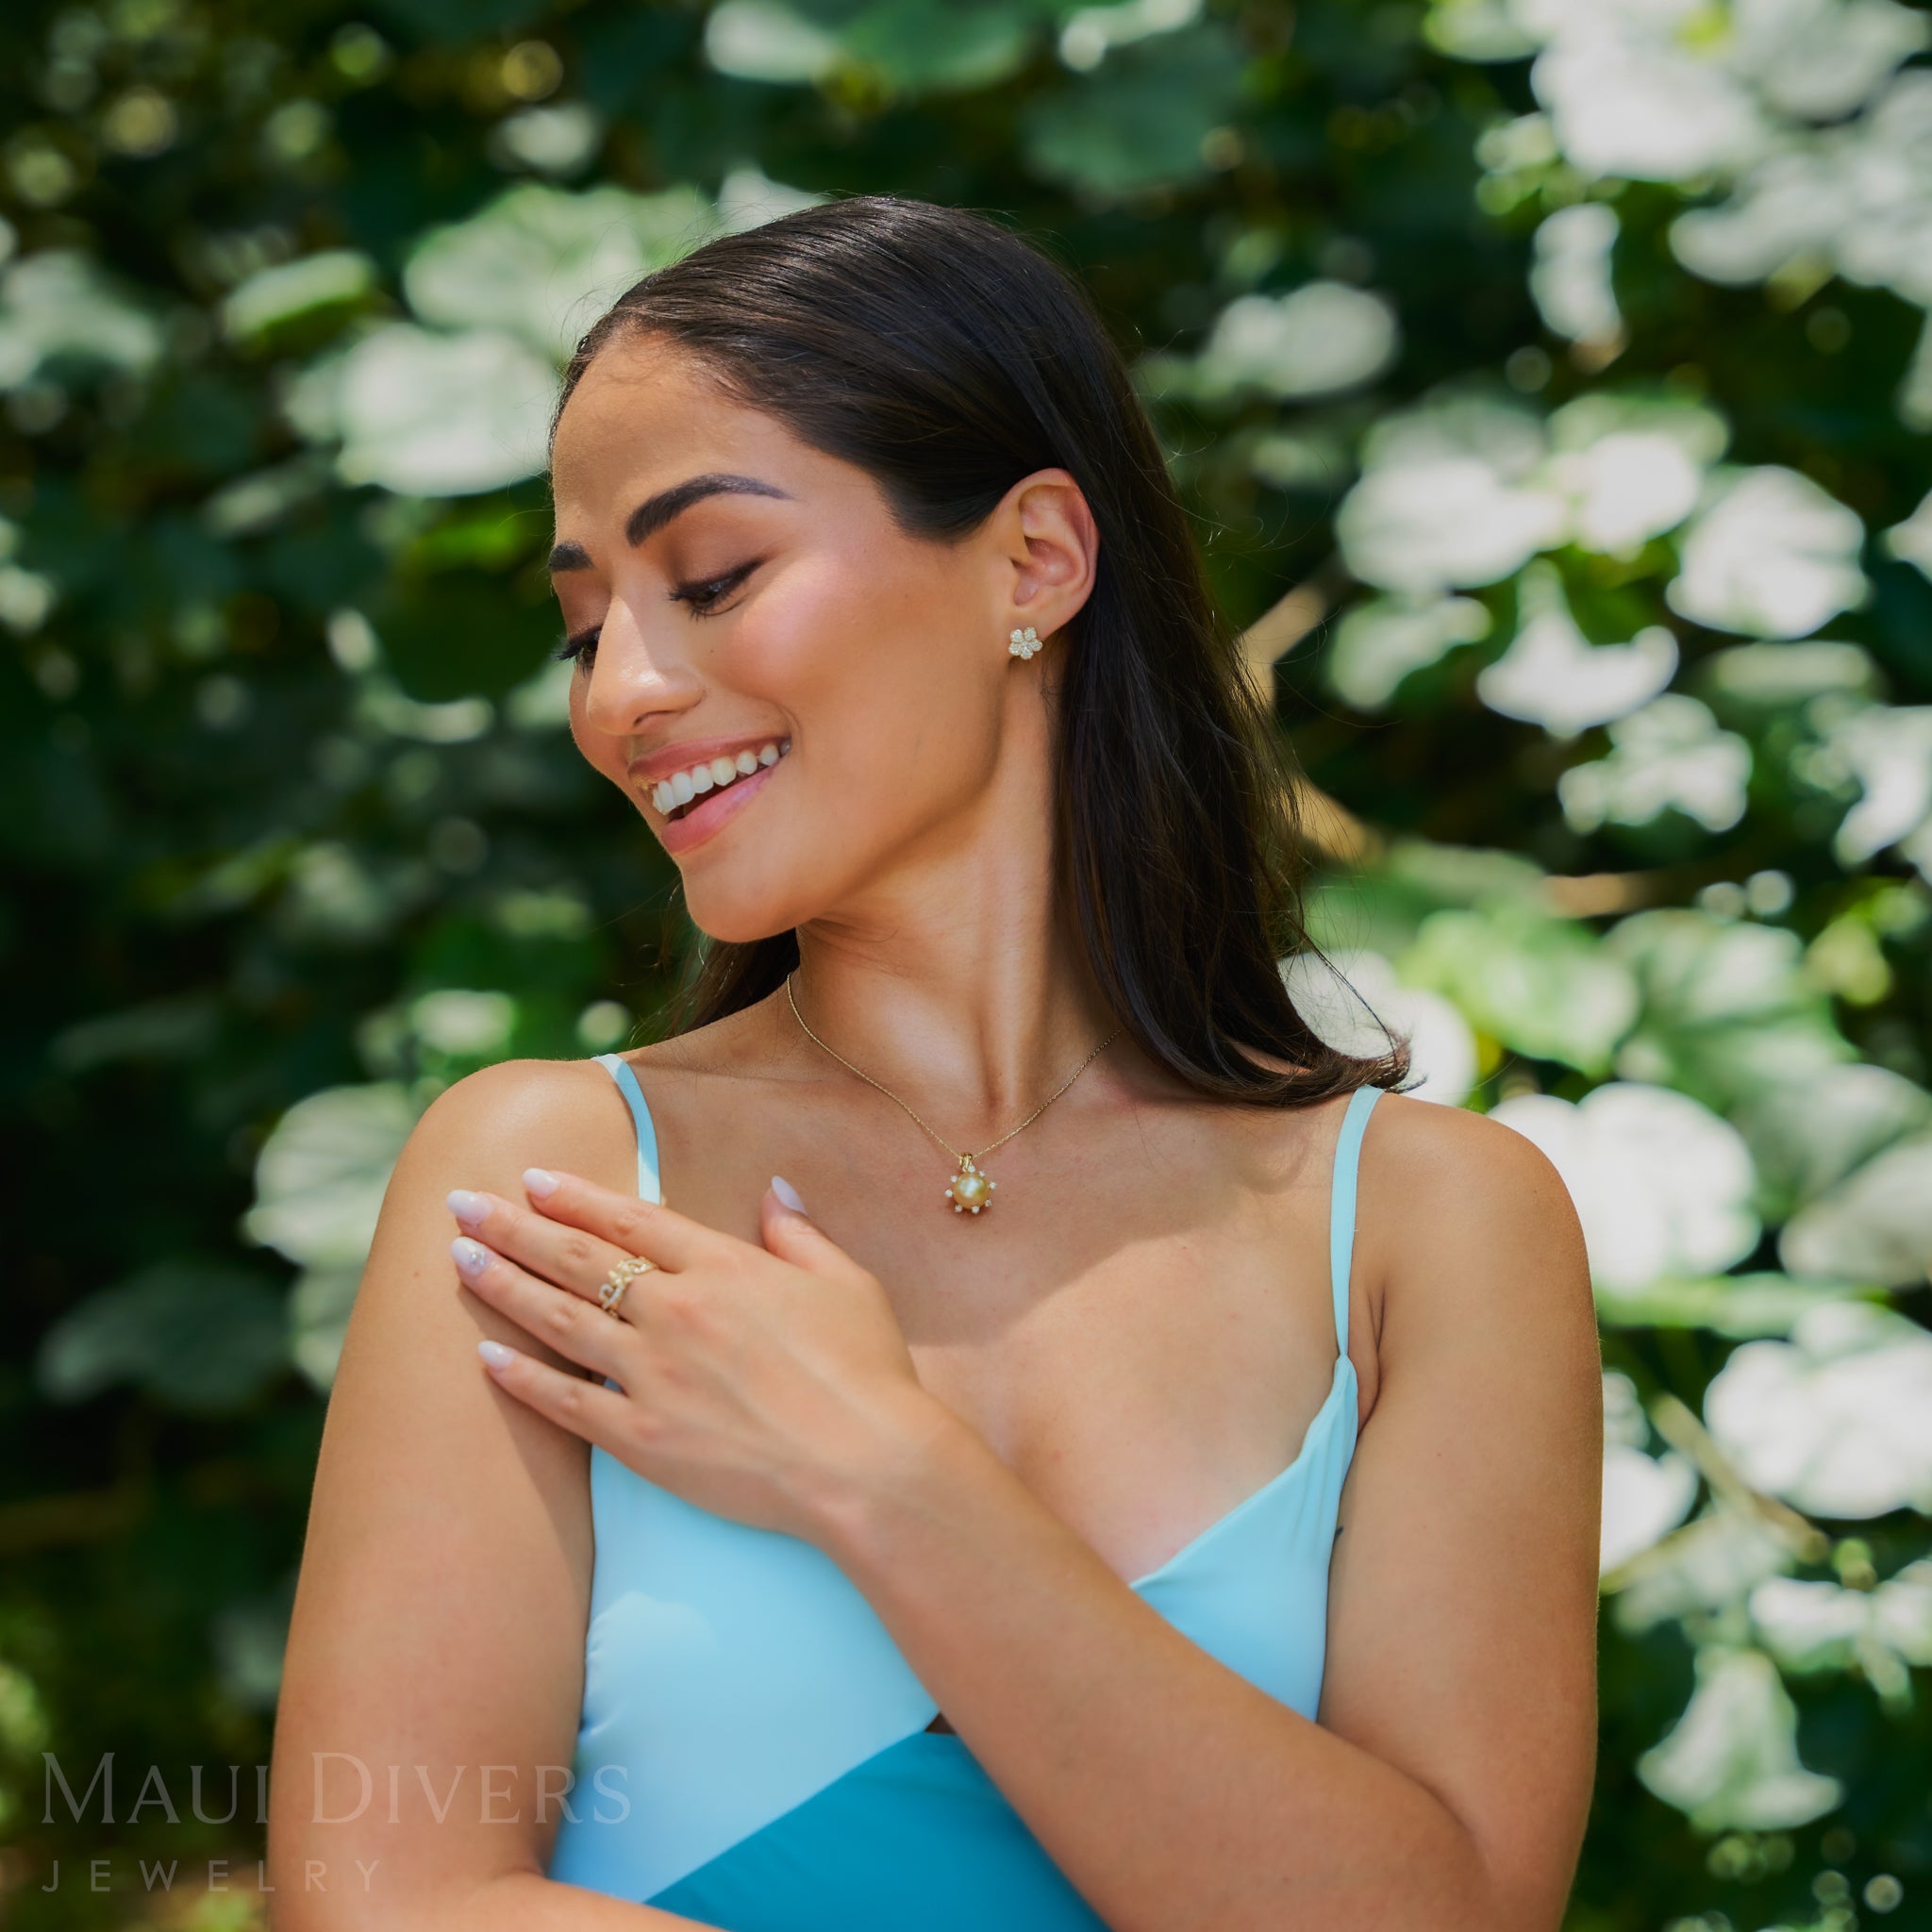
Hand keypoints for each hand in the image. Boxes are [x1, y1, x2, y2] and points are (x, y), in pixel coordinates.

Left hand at [445, 1169, 944, 1546]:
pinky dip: (520, 1378)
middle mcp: (677, 1310)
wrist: (865, 1465)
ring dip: (502, 1284)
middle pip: (577, 1257)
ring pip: (559, 1318)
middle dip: (513, 1226)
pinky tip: (482, 1356)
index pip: (631, 1220)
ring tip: (457, 1258)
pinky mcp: (641, 1437)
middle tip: (461, 1202)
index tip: (531, 1178)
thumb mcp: (849, 1284)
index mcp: (725, 1267)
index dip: (576, 1196)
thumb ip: (801, 1234)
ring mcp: (653, 1374)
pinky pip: (566, 1401)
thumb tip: (774, 1189)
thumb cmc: (869, 1374)